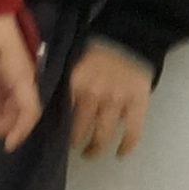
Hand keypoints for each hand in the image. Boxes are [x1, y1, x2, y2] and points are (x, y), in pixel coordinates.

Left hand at [65, 37, 154, 158]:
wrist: (131, 35)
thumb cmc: (99, 47)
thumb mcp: (74, 62)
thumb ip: (66, 84)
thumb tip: (51, 106)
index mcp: (75, 84)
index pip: (62, 115)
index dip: (58, 129)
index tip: (55, 136)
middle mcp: (94, 95)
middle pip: (80, 129)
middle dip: (75, 143)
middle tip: (73, 148)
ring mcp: (117, 101)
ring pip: (102, 135)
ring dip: (95, 149)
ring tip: (90, 154)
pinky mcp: (137, 104)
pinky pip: (131, 132)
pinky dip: (126, 146)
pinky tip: (121, 154)